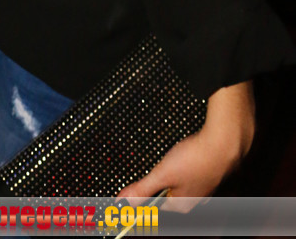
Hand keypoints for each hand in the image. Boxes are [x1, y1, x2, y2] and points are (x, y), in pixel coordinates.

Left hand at [117, 81, 254, 208]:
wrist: (225, 142)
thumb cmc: (196, 159)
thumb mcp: (162, 173)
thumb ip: (142, 188)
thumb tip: (123, 202)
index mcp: (181, 205)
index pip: (155, 206)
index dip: (143, 195)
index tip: (136, 188)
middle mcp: (195, 199)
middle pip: (168, 194)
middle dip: (160, 181)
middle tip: (159, 167)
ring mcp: (205, 186)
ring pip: (181, 182)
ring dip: (174, 171)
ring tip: (174, 158)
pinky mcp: (211, 172)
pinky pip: (193, 172)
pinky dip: (187, 164)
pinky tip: (187, 154)